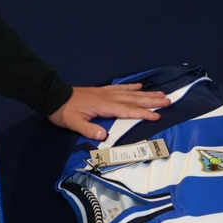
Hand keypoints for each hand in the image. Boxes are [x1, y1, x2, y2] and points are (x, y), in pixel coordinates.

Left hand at [48, 83, 170, 139]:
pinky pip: (121, 88)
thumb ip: (88, 130)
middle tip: (168, 101)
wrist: (54, 97)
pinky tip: (140, 86)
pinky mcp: (102, 91)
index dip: (143, 113)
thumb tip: (103, 136)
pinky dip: (132, 87)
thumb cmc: (64, 112)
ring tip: (161, 94)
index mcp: (104, 106)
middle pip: (134, 99)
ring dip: (147, 94)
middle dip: (152, 101)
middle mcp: (109, 97)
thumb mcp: (73, 123)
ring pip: (131, 93)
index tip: (157, 116)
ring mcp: (106, 92)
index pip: (128, 111)